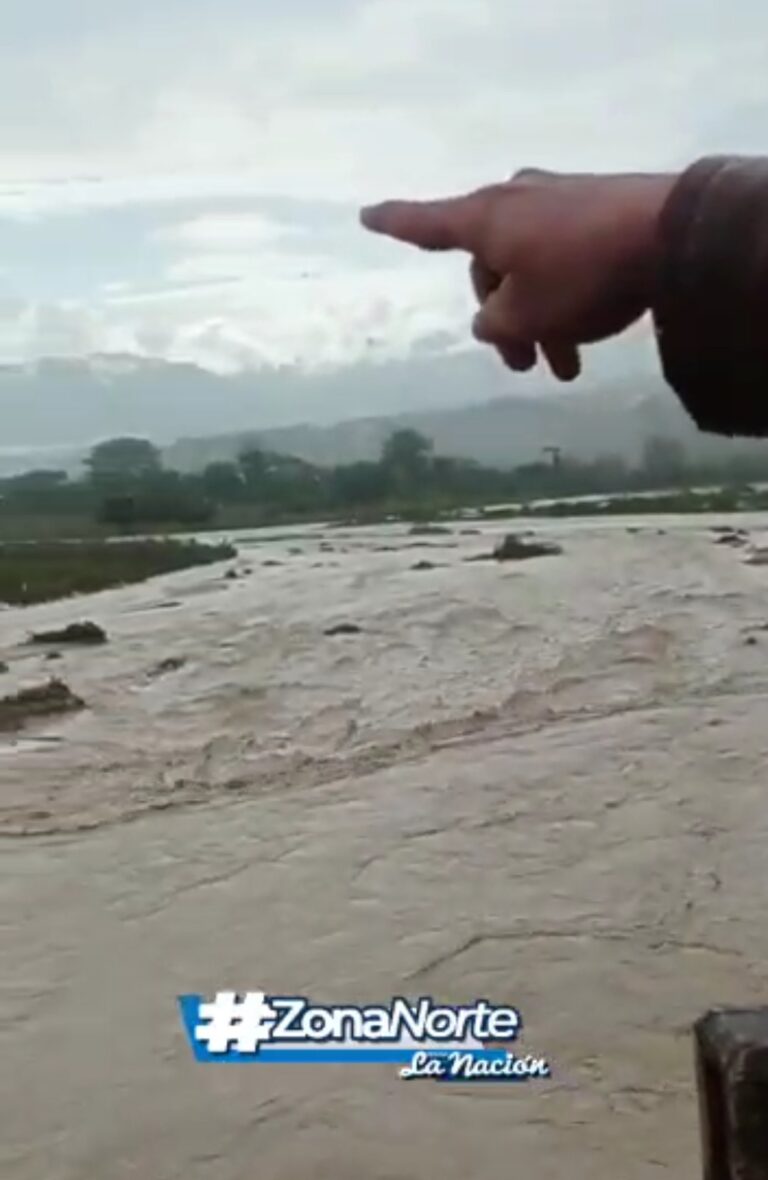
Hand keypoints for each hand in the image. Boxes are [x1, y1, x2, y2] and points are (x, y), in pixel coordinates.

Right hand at [361, 169, 675, 380]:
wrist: (670, 235)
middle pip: (489, 269)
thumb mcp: (526, 316)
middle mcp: (514, 202)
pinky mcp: (596, 209)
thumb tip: (491, 321)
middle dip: (504, 322)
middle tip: (523, 366)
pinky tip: (588, 334)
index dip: (394, 224)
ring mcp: (557, 201)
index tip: (365, 216)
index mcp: (484, 220)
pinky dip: (566, 298)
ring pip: (530, 271)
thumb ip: (495, 325)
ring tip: (566, 370)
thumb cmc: (581, 277)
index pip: (425, 225)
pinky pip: (563, 260)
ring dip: (540, 322)